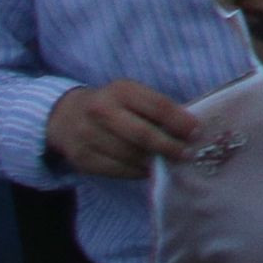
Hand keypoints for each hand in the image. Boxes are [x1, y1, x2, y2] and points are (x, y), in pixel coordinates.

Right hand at [44, 77, 205, 180]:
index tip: (196, 132)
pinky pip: (116, 170)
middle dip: (169, 146)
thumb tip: (190, 129)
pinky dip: (136, 172)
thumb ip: (157, 108)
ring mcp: (88, 136)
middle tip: (186, 154)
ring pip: (130, 155)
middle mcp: (101, 110)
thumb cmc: (113, 105)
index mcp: (121, 90)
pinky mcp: (82, 159)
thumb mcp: (132, 95)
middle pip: (142, 134)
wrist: (66, 116)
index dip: (180, 121)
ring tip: (170, 163)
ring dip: (154, 162)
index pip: (157, 106)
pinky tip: (148, 170)